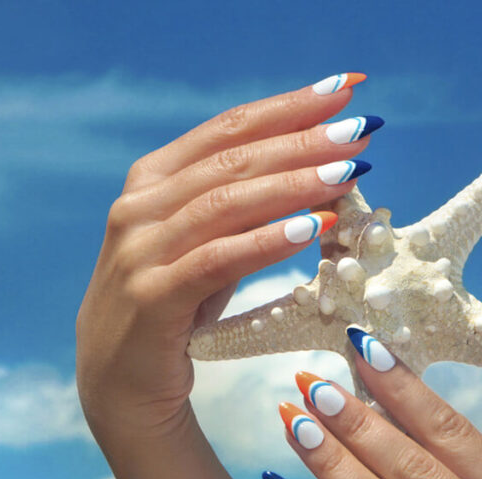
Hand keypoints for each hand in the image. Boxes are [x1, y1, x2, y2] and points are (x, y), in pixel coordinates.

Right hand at [76, 75, 376, 443]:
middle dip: (302, 140)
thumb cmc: (176, 307)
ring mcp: (140, 249)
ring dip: (293, 184)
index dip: (288, 107)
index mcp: (153, 180)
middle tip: (360, 130)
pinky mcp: (151, 296)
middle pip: (232, 160)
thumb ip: (248, 206)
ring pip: (226, 202)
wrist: (121, 384)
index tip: (345, 90)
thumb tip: (324, 168)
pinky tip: (312, 228)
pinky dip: (266, 241)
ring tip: (348, 172)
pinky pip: (216, 259)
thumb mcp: (211, 245)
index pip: (228, 129)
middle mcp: (140, 206)